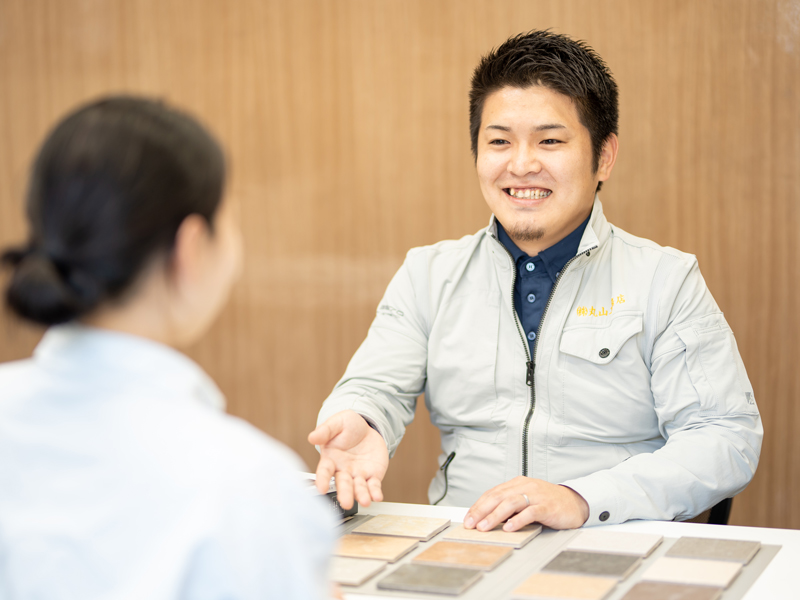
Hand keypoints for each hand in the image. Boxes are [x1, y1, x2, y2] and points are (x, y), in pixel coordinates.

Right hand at [307, 410, 388, 509]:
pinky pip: (374, 485)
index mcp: (331, 459)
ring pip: (359, 488)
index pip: (325, 471)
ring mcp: (358, 475)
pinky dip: (375, 492)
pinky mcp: (373, 475)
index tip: (321, 488)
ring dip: (361, 495)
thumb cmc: (348, 426)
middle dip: (345, 493)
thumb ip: (325, 430)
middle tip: (345, 502)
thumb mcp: (337, 423)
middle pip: (343, 484)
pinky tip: (377, 497)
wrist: (367, 428)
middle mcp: (343, 470)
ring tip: (365, 501)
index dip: (322, 480)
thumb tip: (312, 437)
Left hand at [463, 476, 588, 531]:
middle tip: (470, 524)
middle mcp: (525, 486)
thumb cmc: (548, 502)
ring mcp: (536, 495)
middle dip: (481, 511)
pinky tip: (509, 528)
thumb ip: (509, 506)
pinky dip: (518, 520)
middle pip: (498, 497)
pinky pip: (530, 512)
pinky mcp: (547, 506)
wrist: (575, 502)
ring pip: (511, 503)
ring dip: (495, 516)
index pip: (493, 493)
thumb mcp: (526, 500)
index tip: (468, 518)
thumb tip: (487, 518)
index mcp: (517, 484)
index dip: (478, 506)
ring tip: (485, 527)